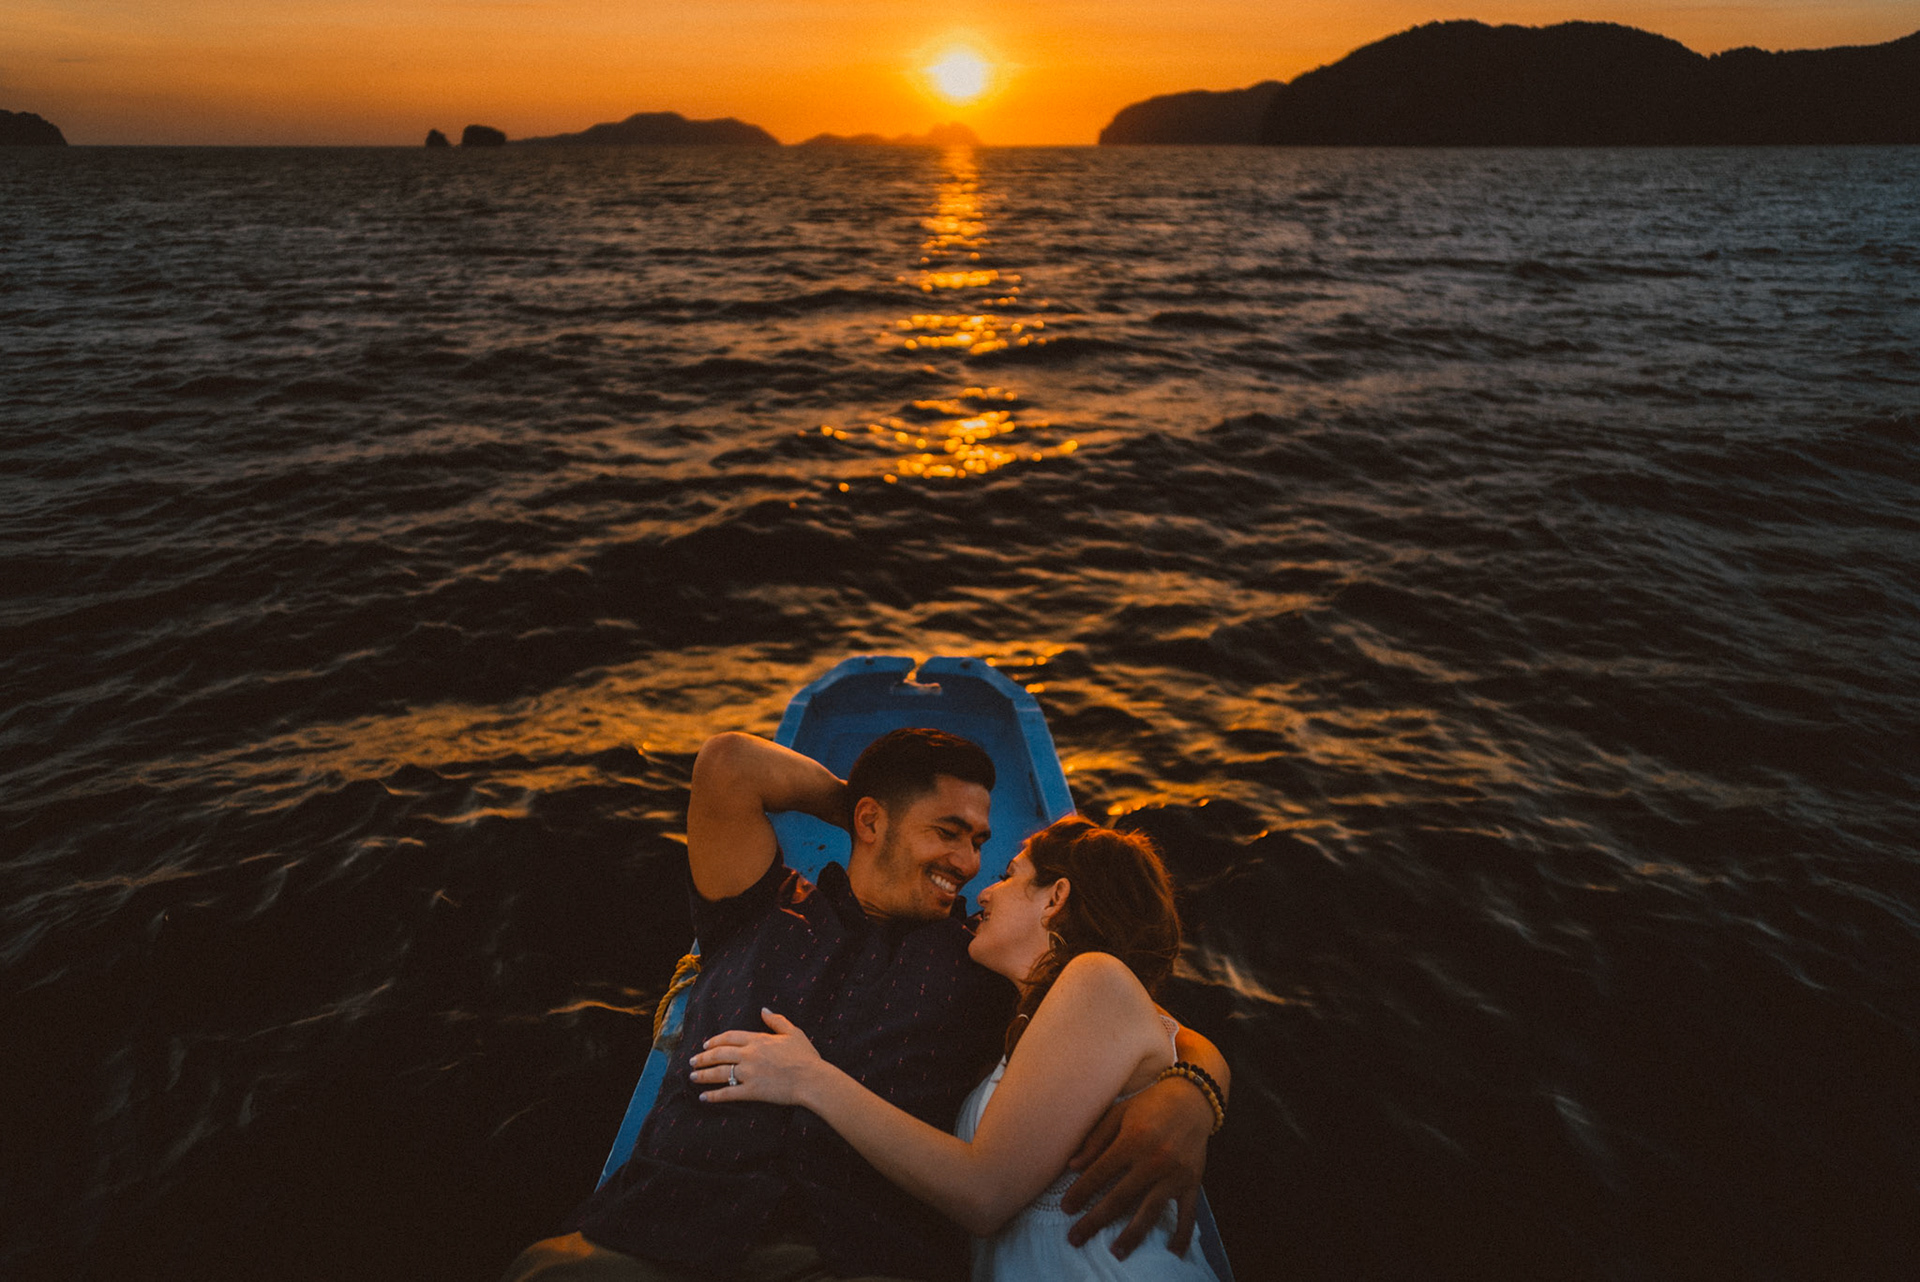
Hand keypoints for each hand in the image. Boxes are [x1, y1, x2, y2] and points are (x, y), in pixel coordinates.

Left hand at [688, 1009, 819, 1105]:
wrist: (811, 1079)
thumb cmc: (805, 1056)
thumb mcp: (793, 1032)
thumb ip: (776, 1020)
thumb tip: (763, 1009)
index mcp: (758, 1040)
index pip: (729, 1037)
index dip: (715, 1041)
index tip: (705, 1045)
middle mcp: (749, 1055)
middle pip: (719, 1054)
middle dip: (703, 1058)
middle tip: (692, 1061)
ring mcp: (749, 1073)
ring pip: (719, 1073)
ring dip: (703, 1074)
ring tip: (693, 1076)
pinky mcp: (751, 1091)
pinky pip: (728, 1093)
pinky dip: (714, 1096)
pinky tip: (704, 1097)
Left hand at [1059, 1076, 1210, 1257]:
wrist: (1193, 1099)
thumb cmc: (1150, 1105)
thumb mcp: (1119, 1113)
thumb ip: (1095, 1140)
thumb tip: (1072, 1166)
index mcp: (1133, 1140)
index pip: (1100, 1172)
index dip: (1080, 1192)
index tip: (1065, 1209)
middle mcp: (1153, 1159)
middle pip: (1119, 1198)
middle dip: (1095, 1220)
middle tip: (1075, 1239)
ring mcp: (1175, 1174)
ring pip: (1150, 1211)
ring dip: (1132, 1234)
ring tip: (1115, 1252)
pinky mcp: (1193, 1182)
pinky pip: (1188, 1213)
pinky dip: (1181, 1234)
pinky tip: (1172, 1252)